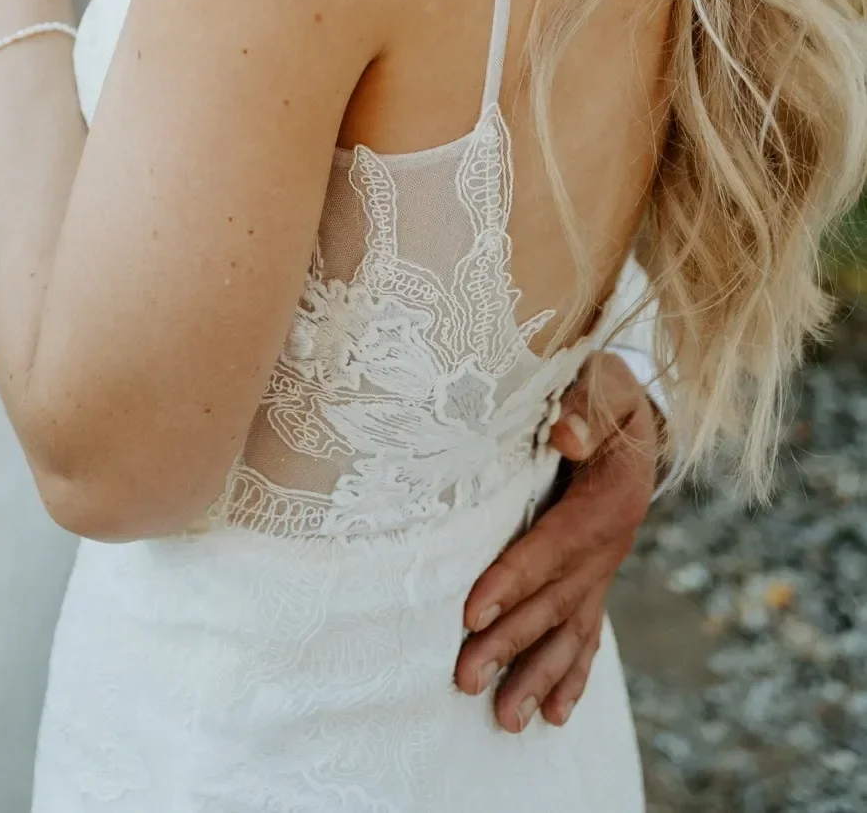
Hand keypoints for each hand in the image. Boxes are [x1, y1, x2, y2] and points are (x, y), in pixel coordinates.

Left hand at [454, 352, 659, 730]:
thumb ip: (582, 403)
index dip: (513, 579)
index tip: (472, 613)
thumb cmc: (604, 390)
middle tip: (466, 679)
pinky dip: (572, 676)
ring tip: (504, 720)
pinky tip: (554, 715)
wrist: (635, 412)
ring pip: (571, 631)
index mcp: (609, 497)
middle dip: (510, 643)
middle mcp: (611, 543)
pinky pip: (588, 634)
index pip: (553, 545)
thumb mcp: (600, 381)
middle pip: (555, 601)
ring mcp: (606, 568)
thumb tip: (566, 435)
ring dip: (537, 676)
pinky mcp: (597, 579)